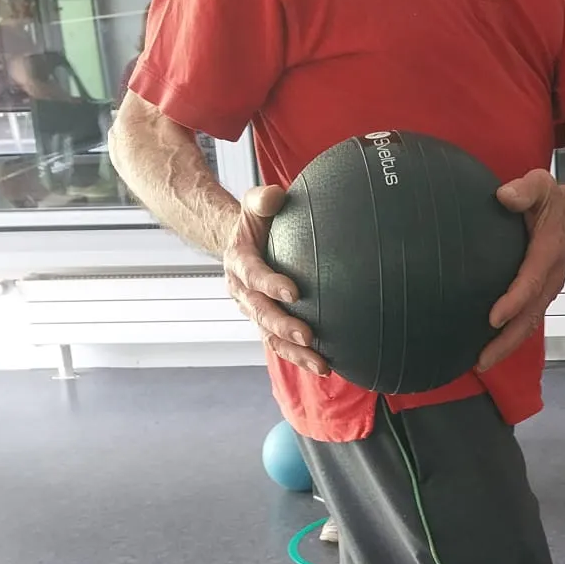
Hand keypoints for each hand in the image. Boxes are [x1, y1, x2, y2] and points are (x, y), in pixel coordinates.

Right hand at [223, 184, 328, 374]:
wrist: (243, 242)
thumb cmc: (257, 220)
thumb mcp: (255, 203)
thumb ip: (262, 199)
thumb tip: (275, 195)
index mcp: (239, 262)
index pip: (253, 275)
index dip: (270, 285)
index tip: (293, 293)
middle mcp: (243, 291)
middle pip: (261, 314)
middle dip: (283, 327)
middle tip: (308, 336)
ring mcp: (254, 311)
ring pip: (271, 337)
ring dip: (294, 353)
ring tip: (321, 365)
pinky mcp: (267, 324)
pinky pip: (281, 344)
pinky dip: (300, 358)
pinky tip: (326, 367)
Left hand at [477, 169, 564, 373]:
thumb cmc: (554, 201)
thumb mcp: (541, 184)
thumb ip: (525, 190)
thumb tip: (504, 196)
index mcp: (550, 251)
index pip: (531, 281)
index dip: (513, 301)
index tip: (493, 319)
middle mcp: (552, 276)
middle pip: (531, 315)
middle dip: (507, 340)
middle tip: (482, 360)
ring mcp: (549, 288)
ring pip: (530, 322)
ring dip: (508, 345)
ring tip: (481, 362)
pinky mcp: (543, 293)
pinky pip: (528, 318)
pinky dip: (511, 336)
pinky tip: (489, 346)